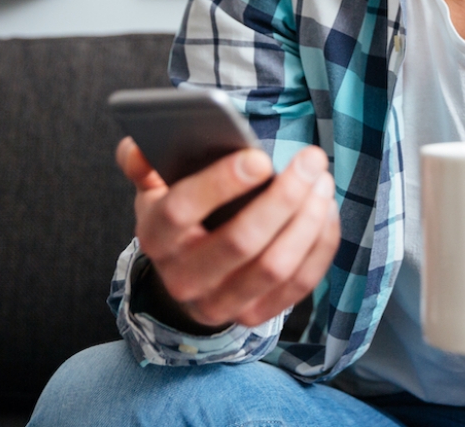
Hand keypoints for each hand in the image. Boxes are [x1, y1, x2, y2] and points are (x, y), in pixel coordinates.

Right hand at [116, 137, 340, 329]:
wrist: (188, 274)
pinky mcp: (253, 316)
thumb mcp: (156, 188)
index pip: (181, 211)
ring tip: (323, 181)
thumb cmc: (180, 214)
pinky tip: (326, 210)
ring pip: (274, 266)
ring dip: (308, 221)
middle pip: (240, 242)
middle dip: (283, 198)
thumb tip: (138, 147)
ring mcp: (219, 303)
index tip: (260, 158)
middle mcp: (183, 278)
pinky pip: (298, 284)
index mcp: (156, 237)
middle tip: (311, 160)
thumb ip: (145, 162)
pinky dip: (319, 245)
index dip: (221, 183)